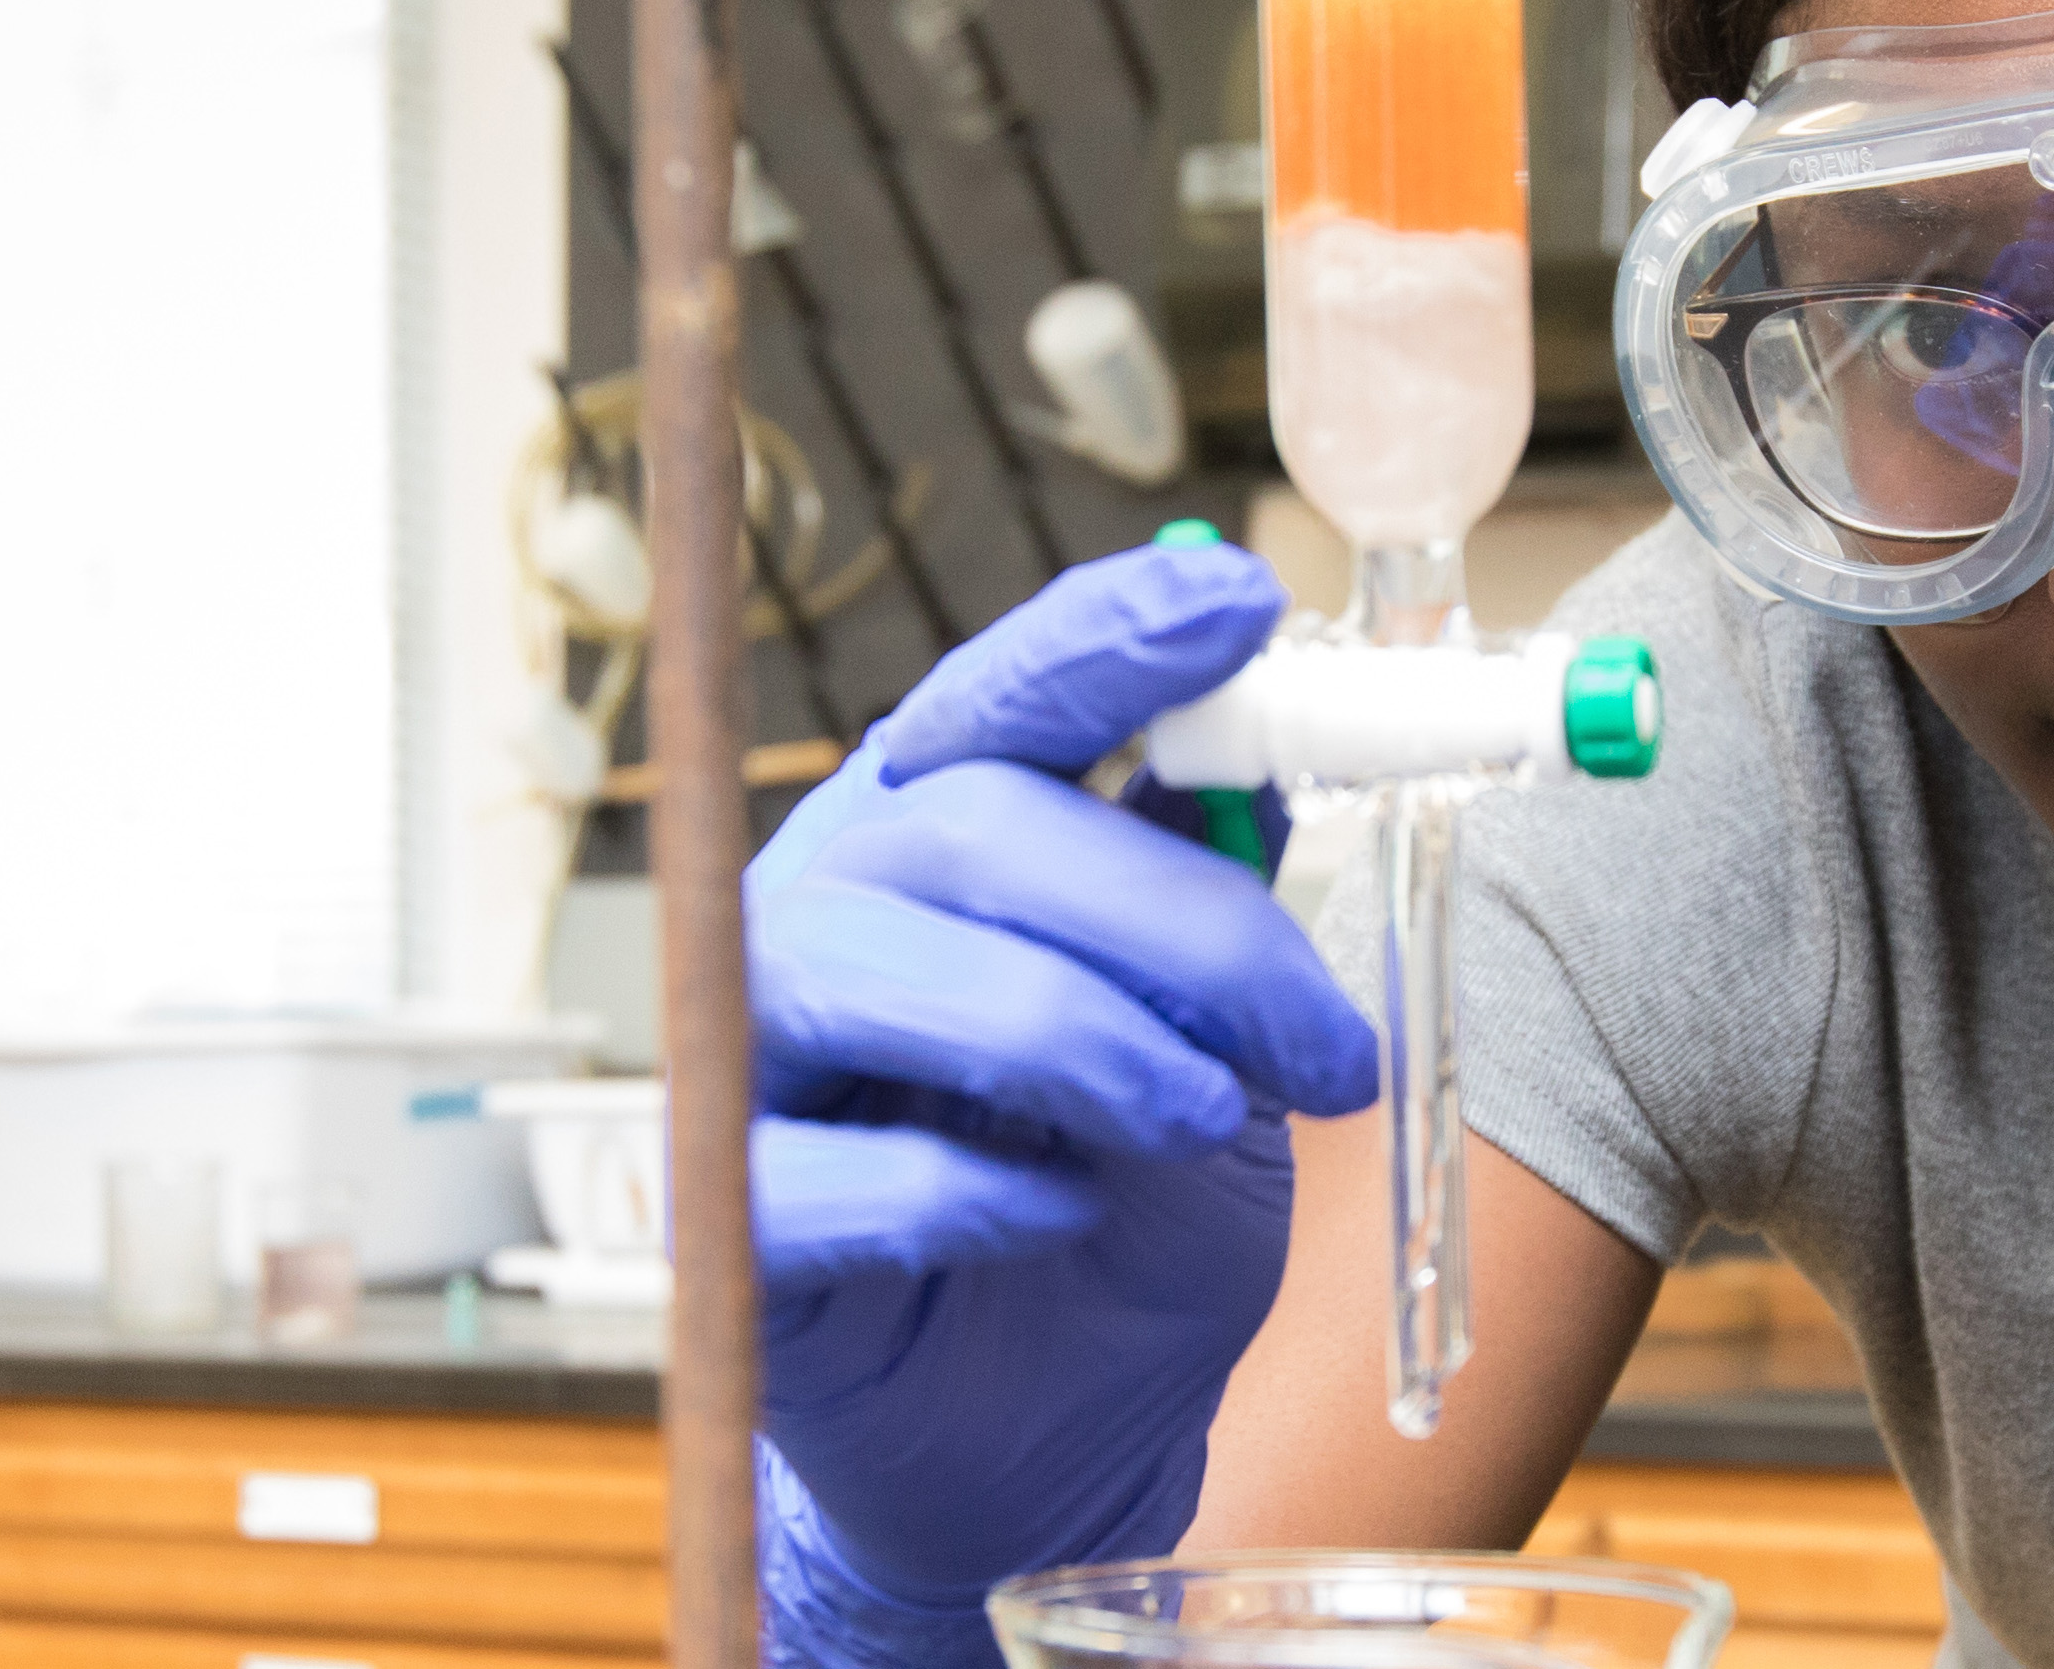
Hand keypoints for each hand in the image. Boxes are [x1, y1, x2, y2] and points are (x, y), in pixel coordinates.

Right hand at [740, 539, 1373, 1656]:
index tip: (1238, 599)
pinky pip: (820, 1172)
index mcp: (943, 840)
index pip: (1010, 694)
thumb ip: (1219, 911)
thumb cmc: (1120, 1224)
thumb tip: (1275, 760)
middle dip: (1184, 923)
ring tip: (1202, 1125)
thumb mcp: (1223, 1060)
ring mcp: (753, 1061)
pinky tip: (1060, 1216)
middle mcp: (828, 912)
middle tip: (1327, 1052)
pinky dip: (971, 1191)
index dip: (1112, 636)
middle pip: (974, 826)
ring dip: (1080, 1040)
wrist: (1050, 1454)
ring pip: (874, 971)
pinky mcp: (726, 1223)